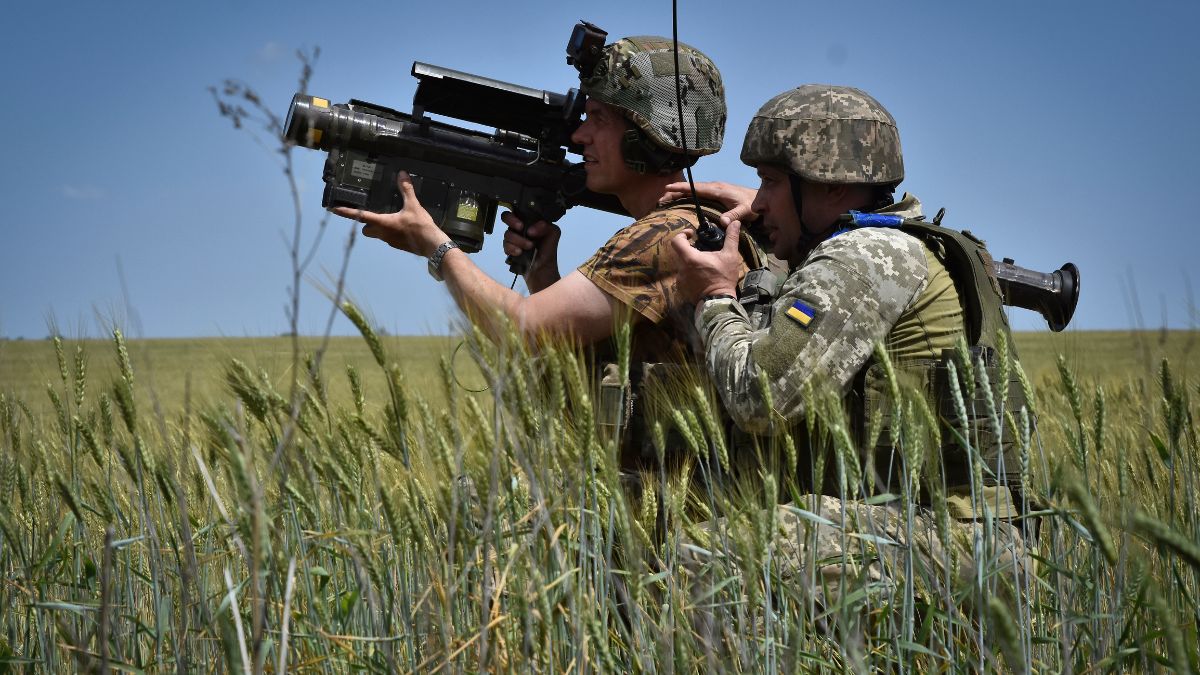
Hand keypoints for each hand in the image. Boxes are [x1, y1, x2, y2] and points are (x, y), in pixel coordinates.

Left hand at [331, 171, 448, 256]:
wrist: (432, 245)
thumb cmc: (420, 226)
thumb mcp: (413, 205)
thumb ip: (406, 189)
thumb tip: (402, 174)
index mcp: (383, 223)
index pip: (360, 216)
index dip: (346, 212)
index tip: (334, 209)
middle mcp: (383, 234)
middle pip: (366, 230)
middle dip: (365, 223)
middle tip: (369, 214)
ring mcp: (390, 241)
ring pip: (377, 234)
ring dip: (378, 227)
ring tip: (388, 218)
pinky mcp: (398, 245)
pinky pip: (388, 238)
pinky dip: (390, 232)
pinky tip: (401, 226)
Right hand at [501, 211, 560, 277]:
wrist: (543, 268)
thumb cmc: (548, 248)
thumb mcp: (553, 233)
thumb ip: (545, 226)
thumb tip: (531, 229)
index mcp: (528, 220)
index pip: (518, 209)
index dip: (518, 213)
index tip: (523, 222)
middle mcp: (518, 227)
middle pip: (505, 217)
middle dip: (511, 221)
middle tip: (521, 228)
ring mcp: (512, 238)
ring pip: (507, 234)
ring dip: (519, 240)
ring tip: (529, 247)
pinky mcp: (508, 249)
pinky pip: (505, 246)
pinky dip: (513, 249)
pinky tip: (520, 253)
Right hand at [660, 181, 757, 226]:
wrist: (760, 198)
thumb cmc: (753, 204)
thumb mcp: (745, 211)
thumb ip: (734, 215)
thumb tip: (722, 222)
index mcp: (718, 190)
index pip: (696, 188)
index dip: (682, 188)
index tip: (668, 188)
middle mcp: (715, 187)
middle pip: (691, 188)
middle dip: (676, 192)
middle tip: (661, 198)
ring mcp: (715, 190)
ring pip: (694, 190)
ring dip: (681, 193)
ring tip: (667, 199)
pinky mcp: (717, 193)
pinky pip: (699, 193)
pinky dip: (688, 195)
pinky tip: (682, 200)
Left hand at [668, 221, 742, 302]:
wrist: (719, 301)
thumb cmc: (724, 277)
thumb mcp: (730, 256)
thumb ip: (731, 237)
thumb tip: (735, 222)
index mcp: (690, 258)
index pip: (676, 240)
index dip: (682, 234)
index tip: (691, 234)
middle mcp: (681, 268)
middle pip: (680, 252)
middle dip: (690, 248)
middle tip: (702, 250)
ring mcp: (680, 279)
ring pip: (682, 264)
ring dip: (691, 261)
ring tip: (704, 263)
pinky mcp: (681, 287)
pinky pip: (683, 275)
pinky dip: (690, 272)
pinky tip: (702, 275)